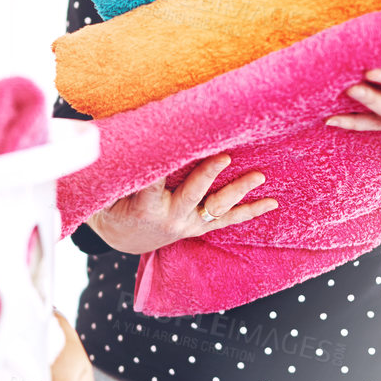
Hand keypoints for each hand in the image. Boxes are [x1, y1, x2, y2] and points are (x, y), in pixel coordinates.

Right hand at [87, 154, 277, 254]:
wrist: (122, 238)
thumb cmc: (113, 206)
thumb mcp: (108, 191)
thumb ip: (120, 172)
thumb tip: (125, 142)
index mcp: (146, 208)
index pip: (155, 180)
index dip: (165, 162)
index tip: (173, 143)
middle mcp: (171, 219)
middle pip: (193, 193)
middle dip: (208, 174)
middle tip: (224, 157)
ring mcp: (188, 225)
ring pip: (217, 207)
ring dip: (239, 191)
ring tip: (259, 176)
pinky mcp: (199, 227)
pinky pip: (227, 220)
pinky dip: (249, 211)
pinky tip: (271, 203)